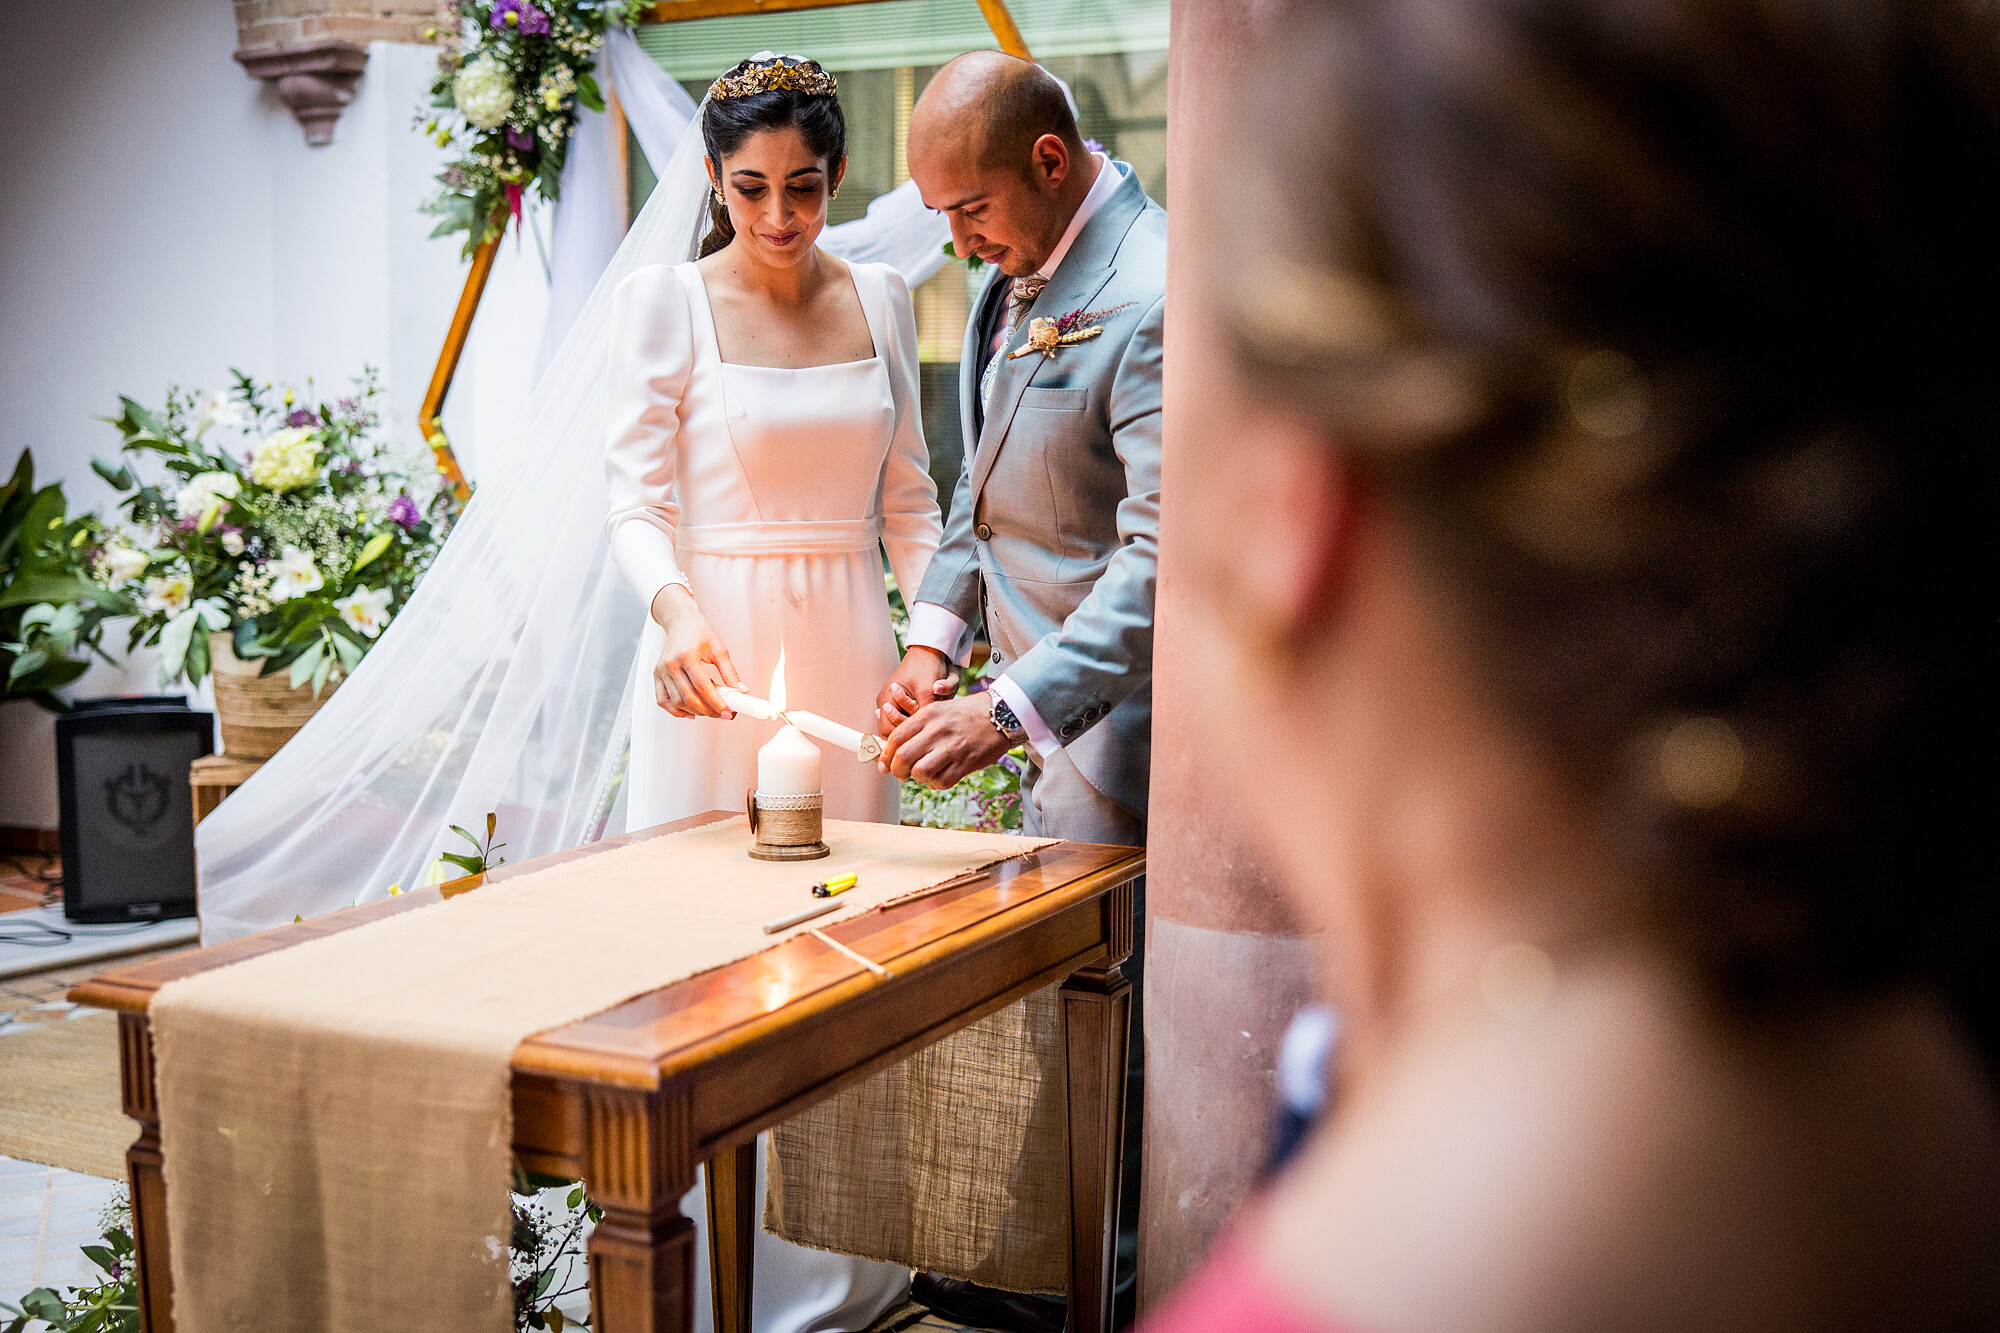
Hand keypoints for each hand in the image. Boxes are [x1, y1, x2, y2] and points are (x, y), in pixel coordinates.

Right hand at [650, 585, 741, 718]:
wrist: (680, 620)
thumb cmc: (699, 630)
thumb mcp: (718, 648)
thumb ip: (729, 671)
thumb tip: (740, 690)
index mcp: (687, 656)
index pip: (702, 687)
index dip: (716, 703)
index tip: (727, 711)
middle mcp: (671, 664)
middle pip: (688, 697)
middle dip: (707, 710)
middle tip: (721, 713)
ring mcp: (661, 670)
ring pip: (676, 702)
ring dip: (694, 711)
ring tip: (709, 710)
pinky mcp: (656, 674)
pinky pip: (662, 700)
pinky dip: (675, 710)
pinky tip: (690, 712)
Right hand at [876, 646, 958, 736]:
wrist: (929, 651)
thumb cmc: (927, 666)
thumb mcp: (928, 691)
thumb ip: (923, 713)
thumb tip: (922, 733)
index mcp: (886, 699)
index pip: (887, 731)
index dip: (901, 738)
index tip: (916, 740)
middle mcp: (885, 702)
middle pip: (892, 730)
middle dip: (907, 732)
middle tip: (923, 731)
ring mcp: (891, 701)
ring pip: (898, 725)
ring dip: (911, 725)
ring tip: (925, 720)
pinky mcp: (899, 701)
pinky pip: (903, 717)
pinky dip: (913, 720)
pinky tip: (924, 718)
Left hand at [880, 693, 1011, 788]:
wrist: (1001, 714)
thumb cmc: (966, 714)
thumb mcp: (939, 710)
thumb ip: (917, 727)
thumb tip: (894, 749)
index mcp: (927, 715)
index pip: (895, 738)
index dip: (885, 756)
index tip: (883, 765)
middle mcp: (937, 730)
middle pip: (903, 758)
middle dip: (897, 771)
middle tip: (900, 774)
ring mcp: (952, 747)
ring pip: (920, 772)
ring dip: (917, 778)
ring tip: (922, 774)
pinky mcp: (965, 763)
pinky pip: (941, 782)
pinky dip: (935, 783)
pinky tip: (939, 777)